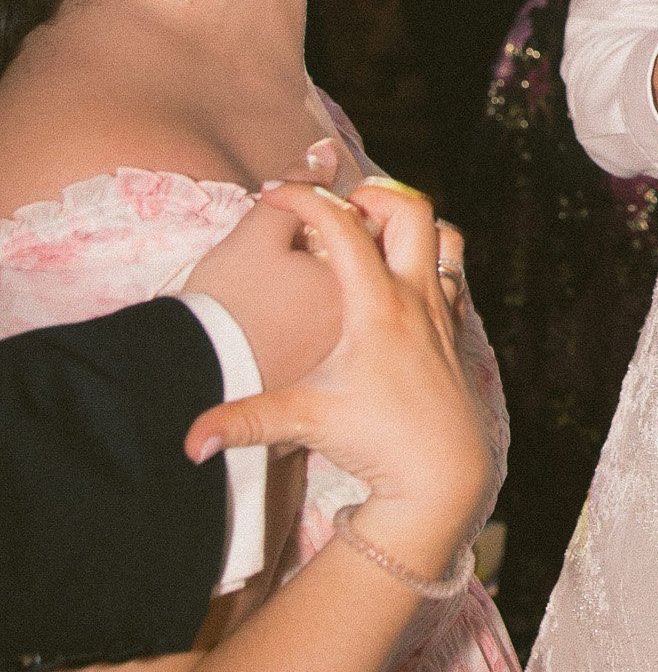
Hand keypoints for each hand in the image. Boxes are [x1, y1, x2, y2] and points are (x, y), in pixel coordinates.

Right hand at [185, 181, 491, 582]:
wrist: (443, 476)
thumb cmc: (377, 442)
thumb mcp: (305, 423)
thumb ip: (245, 421)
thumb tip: (190, 441)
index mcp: (377, 304)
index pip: (342, 224)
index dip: (303, 198)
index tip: (271, 195)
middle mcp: (415, 297)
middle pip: (409, 209)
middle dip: (368, 196)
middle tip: (330, 212)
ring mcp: (440, 312)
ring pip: (442, 234)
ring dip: (406, 225)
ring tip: (366, 238)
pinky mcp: (454, 332)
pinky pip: (450, 272)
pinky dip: (425, 258)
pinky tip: (391, 282)